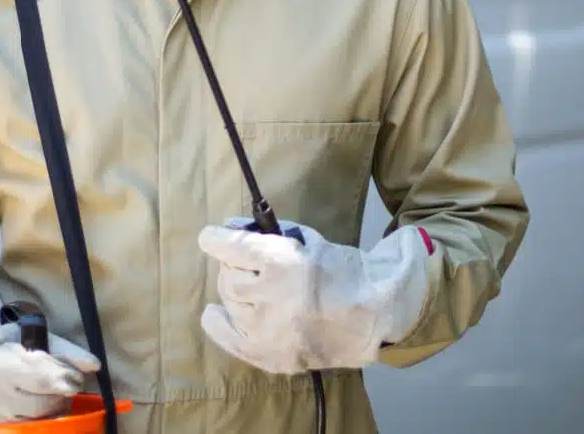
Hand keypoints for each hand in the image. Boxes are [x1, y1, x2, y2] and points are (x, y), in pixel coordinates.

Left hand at [197, 219, 431, 374]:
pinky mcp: (269, 355)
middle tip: (251, 264)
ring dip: (237, 291)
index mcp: (284, 263)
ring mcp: (268, 330)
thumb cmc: (343, 272)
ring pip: (230, 303)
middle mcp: (271, 297)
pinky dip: (219, 323)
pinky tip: (217, 313)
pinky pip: (228, 338)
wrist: (373, 315)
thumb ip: (267, 233)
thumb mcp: (308, 241)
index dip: (216, 240)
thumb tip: (229, 228)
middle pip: (229, 277)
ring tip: (256, 288)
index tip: (210, 237)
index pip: (232, 247)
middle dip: (235, 266)